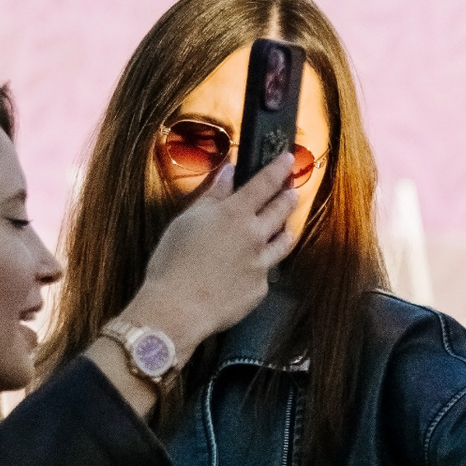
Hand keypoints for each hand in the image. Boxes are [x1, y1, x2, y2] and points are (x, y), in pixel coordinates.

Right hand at [122, 153, 298, 363]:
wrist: (178, 308)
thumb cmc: (173, 260)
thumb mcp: (188, 220)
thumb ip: (213, 195)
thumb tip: (229, 171)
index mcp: (236, 214)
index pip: (264, 183)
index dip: (278, 168)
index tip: (288, 158)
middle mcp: (256, 235)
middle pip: (281, 210)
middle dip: (288, 197)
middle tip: (292, 190)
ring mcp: (262, 263)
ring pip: (284, 242)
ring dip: (286, 230)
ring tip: (286, 227)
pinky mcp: (261, 288)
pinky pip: (266, 272)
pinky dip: (262, 266)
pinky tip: (252, 268)